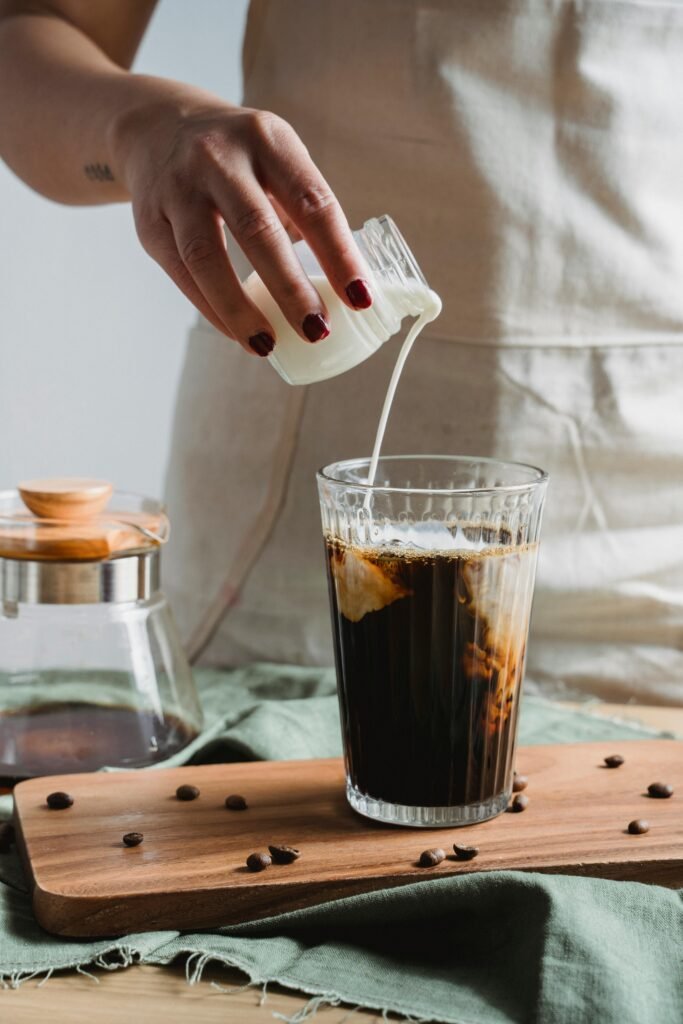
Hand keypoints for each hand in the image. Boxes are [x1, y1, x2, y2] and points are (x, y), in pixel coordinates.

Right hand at [111, 86, 372, 355]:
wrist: (156, 129)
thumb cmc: (239, 160)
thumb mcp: (276, 160)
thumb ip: (306, 212)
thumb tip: (345, 288)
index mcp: (267, 139)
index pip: (312, 202)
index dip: (338, 255)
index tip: (360, 299)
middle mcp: (218, 157)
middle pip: (257, 230)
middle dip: (290, 289)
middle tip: (316, 331)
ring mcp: (177, 188)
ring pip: (206, 257)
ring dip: (240, 309)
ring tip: (267, 346)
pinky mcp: (148, 222)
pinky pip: (182, 274)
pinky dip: (212, 309)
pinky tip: (238, 333)